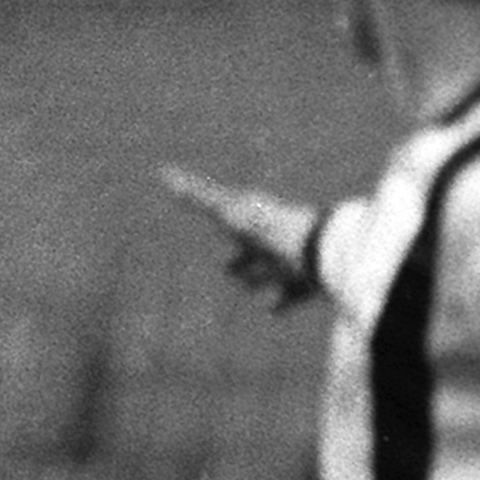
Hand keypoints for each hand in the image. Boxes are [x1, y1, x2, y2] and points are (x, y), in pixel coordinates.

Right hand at [160, 166, 320, 308]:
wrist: (316, 249)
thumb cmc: (268, 228)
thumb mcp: (226, 210)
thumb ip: (196, 194)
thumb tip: (162, 170)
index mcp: (255, 224)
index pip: (234, 226)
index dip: (227, 228)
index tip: (223, 226)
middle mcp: (272, 243)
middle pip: (249, 255)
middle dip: (240, 263)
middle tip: (230, 268)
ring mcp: (288, 264)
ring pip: (267, 277)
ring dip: (258, 281)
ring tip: (255, 284)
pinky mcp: (303, 286)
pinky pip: (288, 299)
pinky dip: (280, 304)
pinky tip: (270, 309)